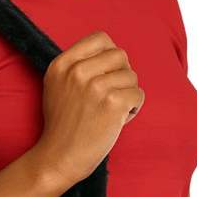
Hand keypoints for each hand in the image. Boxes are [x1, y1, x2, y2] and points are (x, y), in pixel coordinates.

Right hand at [32, 30, 144, 187]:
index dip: (110, 56)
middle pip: (120, 55)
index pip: (100, 38)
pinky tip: (119, 120)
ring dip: (128, 94)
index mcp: (62, 64)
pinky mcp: (112, 103)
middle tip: (111, 95)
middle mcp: (77, 71)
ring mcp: (95, 86)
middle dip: (122, 75)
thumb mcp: (57, 85)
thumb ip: (78, 65)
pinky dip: (134, 108)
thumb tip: (112, 53)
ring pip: (131, 76)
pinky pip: (138, 94)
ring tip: (112, 111)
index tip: (107, 74)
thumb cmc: (63, 124)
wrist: (59, 157)